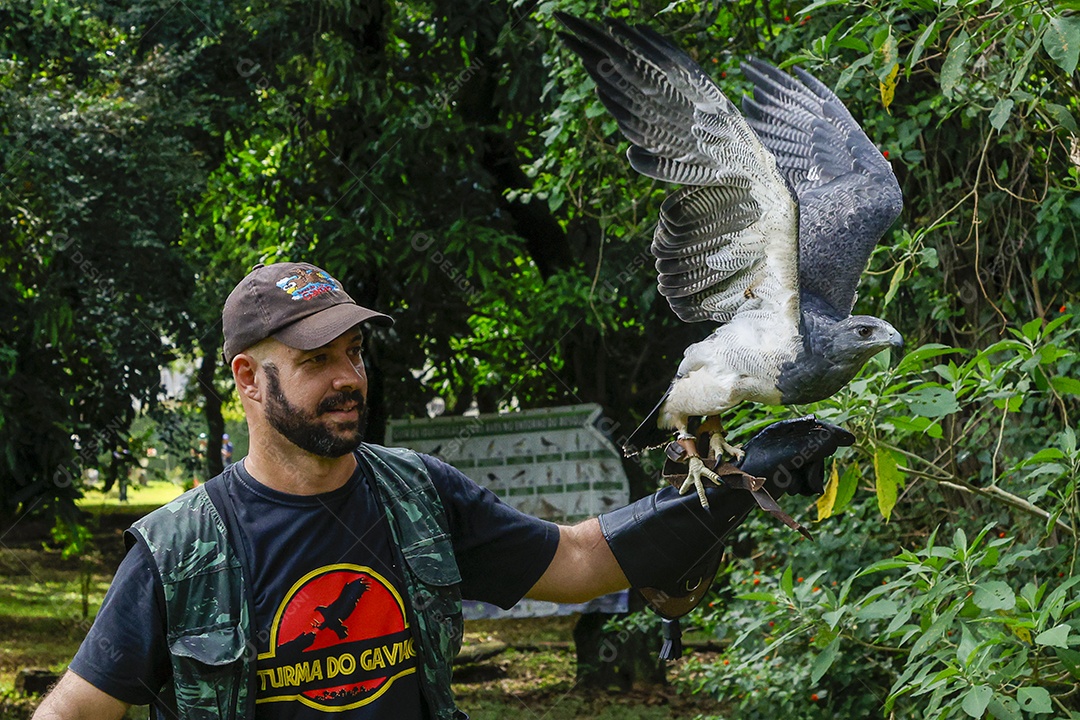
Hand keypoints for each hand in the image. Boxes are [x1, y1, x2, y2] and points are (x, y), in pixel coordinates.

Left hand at [737, 416, 854, 495]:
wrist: (736, 492)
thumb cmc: (754, 469)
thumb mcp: (785, 456)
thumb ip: (810, 447)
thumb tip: (834, 440)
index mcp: (784, 431)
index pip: (814, 427)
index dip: (832, 433)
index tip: (850, 439)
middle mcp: (787, 443)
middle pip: (818, 450)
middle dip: (816, 467)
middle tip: (810, 481)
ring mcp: (788, 459)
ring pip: (814, 467)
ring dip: (808, 479)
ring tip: (793, 487)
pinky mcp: (788, 474)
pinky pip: (807, 479)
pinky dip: (804, 486)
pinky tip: (793, 490)